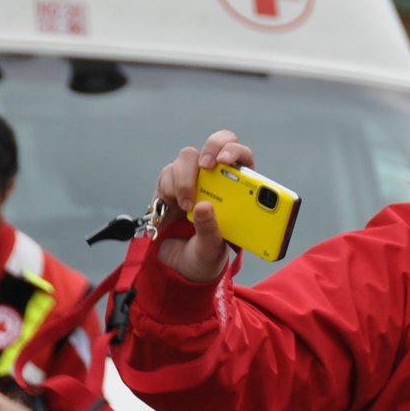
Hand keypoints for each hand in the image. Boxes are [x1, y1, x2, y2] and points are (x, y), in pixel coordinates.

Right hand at [153, 130, 253, 282]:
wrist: (179, 267)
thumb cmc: (206, 255)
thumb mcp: (212, 249)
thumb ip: (210, 230)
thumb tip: (204, 207)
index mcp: (238, 190)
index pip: (242, 157)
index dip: (235, 151)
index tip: (225, 161)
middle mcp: (216, 178)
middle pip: (216, 143)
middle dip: (211, 148)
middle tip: (206, 166)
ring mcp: (192, 178)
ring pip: (187, 157)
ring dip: (186, 179)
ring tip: (187, 205)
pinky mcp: (170, 184)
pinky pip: (167, 173)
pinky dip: (169, 187)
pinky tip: (172, 204)